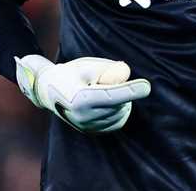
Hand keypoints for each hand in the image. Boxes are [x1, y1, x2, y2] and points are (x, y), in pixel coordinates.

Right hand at [15, 54, 150, 133]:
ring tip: (101, 91)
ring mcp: (87, 126)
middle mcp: (83, 116)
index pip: (111, 96)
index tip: (146, 87)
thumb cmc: (71, 73)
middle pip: (119, 103)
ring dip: (121, 100)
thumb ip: (108, 69)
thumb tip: (126, 74)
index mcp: (80, 99)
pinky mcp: (91, 130)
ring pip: (120, 112)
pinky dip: (120, 110)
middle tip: (102, 81)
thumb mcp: (88, 65)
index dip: (130, 90)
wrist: (48, 90)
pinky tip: (111, 101)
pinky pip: (117, 121)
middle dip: (121, 89)